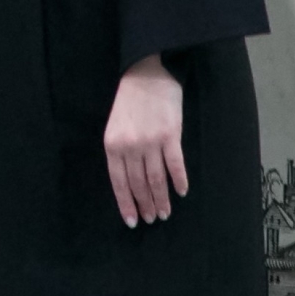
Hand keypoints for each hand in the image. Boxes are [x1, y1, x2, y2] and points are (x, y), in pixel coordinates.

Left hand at [104, 54, 186, 226]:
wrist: (146, 74)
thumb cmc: (129, 101)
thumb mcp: (115, 127)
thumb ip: (120, 152)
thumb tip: (129, 181)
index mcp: (113, 145)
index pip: (118, 182)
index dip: (126, 203)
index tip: (132, 221)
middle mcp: (130, 146)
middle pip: (139, 184)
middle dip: (145, 205)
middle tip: (153, 219)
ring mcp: (151, 142)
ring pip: (156, 179)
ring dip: (162, 199)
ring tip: (165, 213)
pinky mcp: (171, 136)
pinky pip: (175, 165)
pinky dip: (179, 181)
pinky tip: (181, 192)